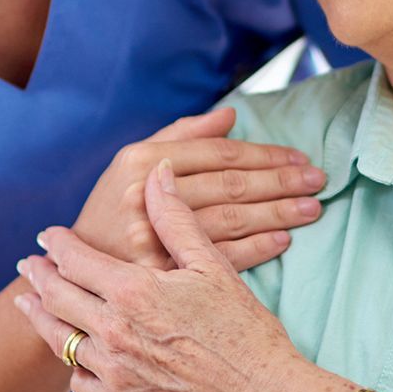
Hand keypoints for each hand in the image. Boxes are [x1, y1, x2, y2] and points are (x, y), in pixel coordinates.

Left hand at [18, 159, 306, 391]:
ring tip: (30, 304)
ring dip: (41, 318)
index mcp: (132, 291)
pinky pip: (80, 382)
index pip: (75, 259)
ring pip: (60, 341)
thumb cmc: (246, 331)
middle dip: (39, 277)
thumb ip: (176, 219)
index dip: (58, 244)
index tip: (48, 235)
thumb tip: (158, 174)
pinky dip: (71, 362)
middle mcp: (113, 332)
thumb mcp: (213, 267)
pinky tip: (71, 352)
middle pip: (56, 298)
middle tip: (29, 265)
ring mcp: (115, 373)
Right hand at [69, 107, 323, 272]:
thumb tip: (230, 116)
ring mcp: (153, 238)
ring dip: (277, 212)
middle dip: (279, 181)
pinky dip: (257, 248)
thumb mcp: (131, 163)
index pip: (217, 153)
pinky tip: (283, 239)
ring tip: (310, 208)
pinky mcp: (162, 275)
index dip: (262, 154)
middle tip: (317, 180)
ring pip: (231, 219)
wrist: (75, 270)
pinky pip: (220, 258)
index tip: (297, 157)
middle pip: (229, 184)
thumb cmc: (111, 210)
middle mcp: (145, 197)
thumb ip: (181, 135)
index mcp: (139, 161)